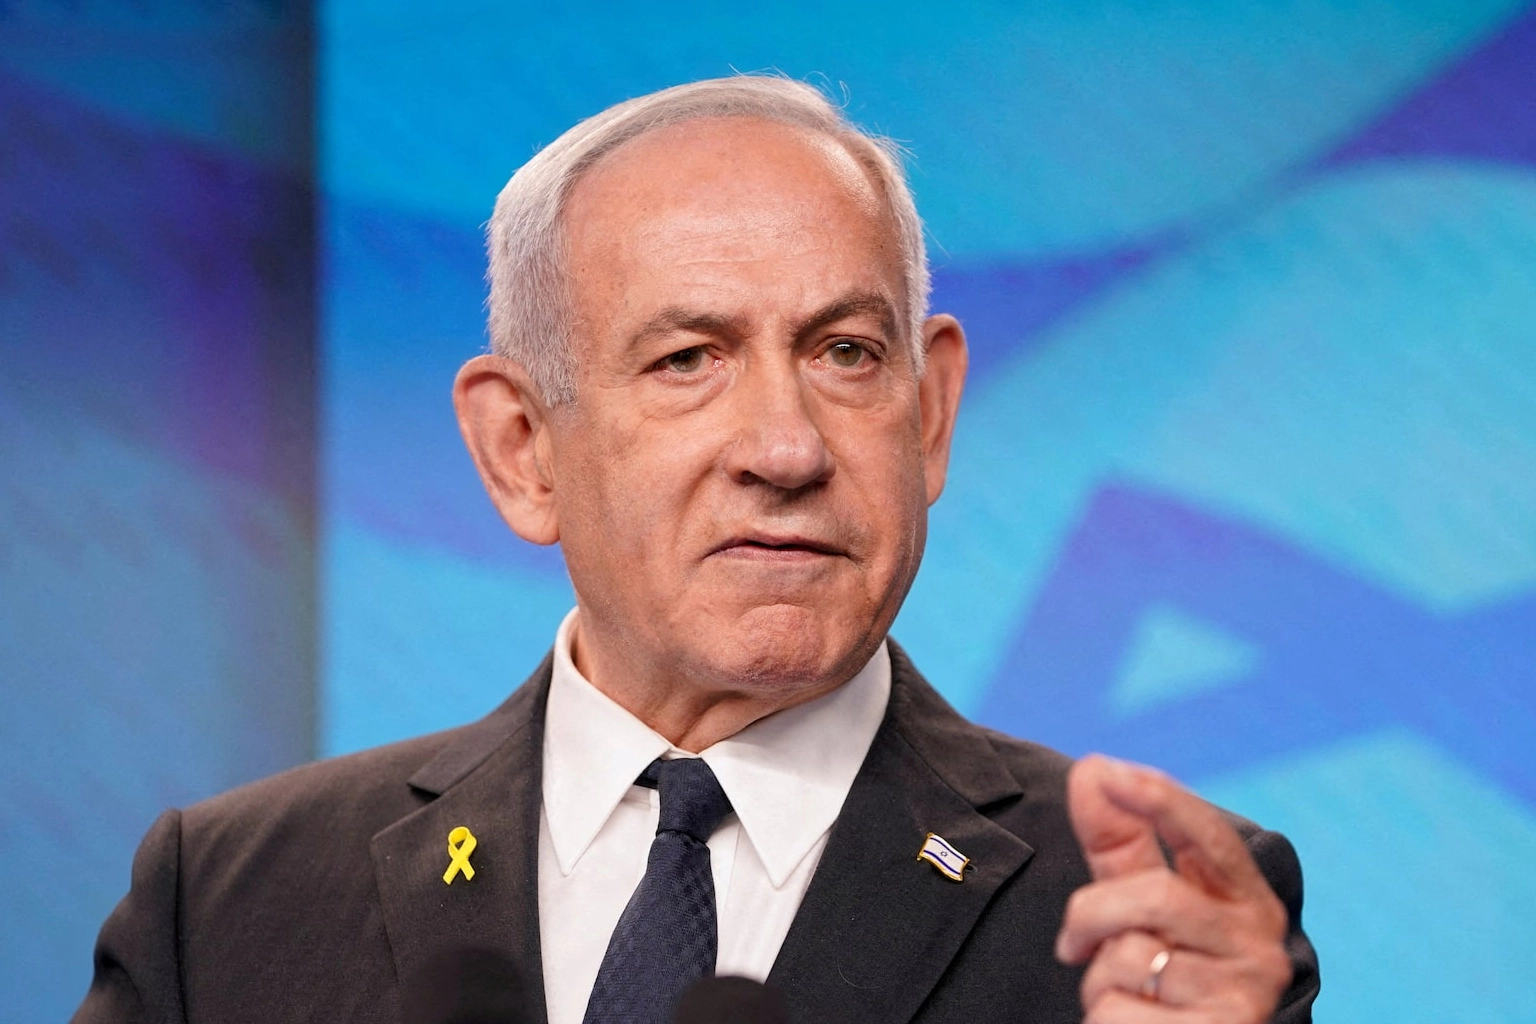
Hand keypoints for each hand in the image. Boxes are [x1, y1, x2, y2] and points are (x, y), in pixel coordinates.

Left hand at [1056, 755, 1291, 1022]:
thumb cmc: (1167, 977)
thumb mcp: (1145, 909)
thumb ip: (1121, 844)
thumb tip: (1092, 767)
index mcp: (1246, 900)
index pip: (1209, 838)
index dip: (1161, 801)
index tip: (1107, 771)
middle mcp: (1260, 944)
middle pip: (1157, 896)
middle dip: (1092, 914)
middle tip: (1072, 945)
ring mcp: (1245, 995)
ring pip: (1133, 959)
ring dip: (1100, 981)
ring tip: (1124, 996)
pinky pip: (1123, 1014)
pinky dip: (1106, 1020)